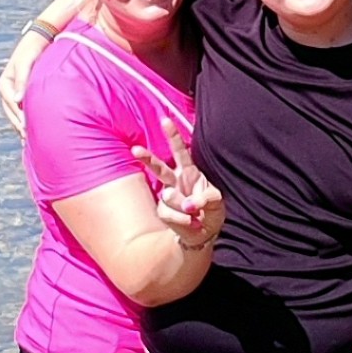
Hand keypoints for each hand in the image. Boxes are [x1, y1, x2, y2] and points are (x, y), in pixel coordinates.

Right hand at [0, 27, 48, 131]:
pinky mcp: (21, 95)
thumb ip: (22, 80)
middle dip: (19, 125)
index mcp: (4, 84)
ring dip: (21, 126)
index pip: (11, 103)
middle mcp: (6, 90)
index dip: (19, 116)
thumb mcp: (26, 63)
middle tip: (28, 139)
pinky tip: (31, 133)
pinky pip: (21, 111)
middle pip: (11, 112)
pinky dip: (25, 121)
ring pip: (15, 114)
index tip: (26, 128)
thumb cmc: (32, 51)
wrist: (38, 42)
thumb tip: (17, 99)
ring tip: (29, 141)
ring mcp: (13, 94)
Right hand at [133, 135, 224, 251]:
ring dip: (184, 206)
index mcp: (189, 171)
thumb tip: (190, 205)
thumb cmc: (210, 210)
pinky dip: (183, 219)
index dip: (173, 136)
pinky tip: (191, 221)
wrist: (203, 232)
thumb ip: (206, 199)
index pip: (180, 150)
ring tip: (195, 213)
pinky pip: (170, 214)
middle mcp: (175, 180)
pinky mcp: (163, 211)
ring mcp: (167, 196)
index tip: (164, 120)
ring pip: (168, 195)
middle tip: (135, 150)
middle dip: (147, 158)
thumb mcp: (216, 202)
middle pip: (159, 167)